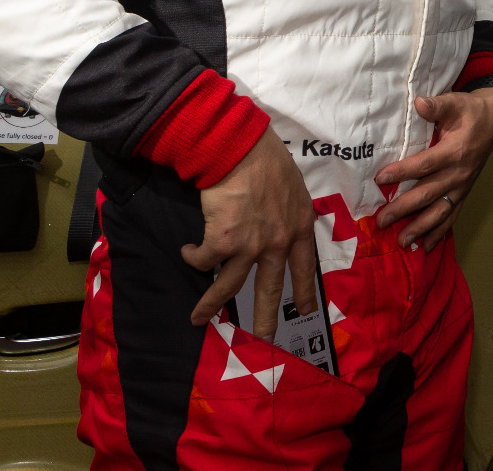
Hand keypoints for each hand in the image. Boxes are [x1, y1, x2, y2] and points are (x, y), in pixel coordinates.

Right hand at [180, 129, 318, 336]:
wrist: (239, 148)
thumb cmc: (266, 159)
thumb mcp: (293, 187)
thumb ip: (289, 211)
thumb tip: (282, 221)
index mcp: (298, 227)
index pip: (304, 266)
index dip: (303, 290)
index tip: (305, 310)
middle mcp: (277, 242)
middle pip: (270, 290)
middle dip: (265, 321)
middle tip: (264, 343)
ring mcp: (250, 246)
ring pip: (228, 287)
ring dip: (210, 304)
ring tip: (197, 319)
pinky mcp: (221, 242)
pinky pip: (202, 261)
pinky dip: (192, 258)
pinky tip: (186, 252)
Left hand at [374, 89, 492, 248]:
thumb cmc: (470, 111)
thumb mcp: (456, 102)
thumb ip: (437, 105)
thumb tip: (419, 103)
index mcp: (455, 150)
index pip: (425, 164)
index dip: (402, 172)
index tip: (380, 179)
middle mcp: (459, 173)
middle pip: (429, 193)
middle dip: (405, 208)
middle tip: (382, 220)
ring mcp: (462, 186)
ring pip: (440, 210)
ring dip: (421, 227)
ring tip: (402, 241)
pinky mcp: (464, 192)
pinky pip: (452, 215)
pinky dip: (440, 232)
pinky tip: (426, 246)